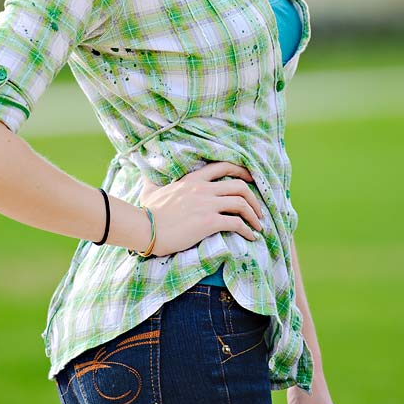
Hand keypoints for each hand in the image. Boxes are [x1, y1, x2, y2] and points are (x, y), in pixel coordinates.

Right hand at [137, 161, 263, 256]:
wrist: (144, 228)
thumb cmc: (147, 211)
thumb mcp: (151, 190)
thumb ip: (153, 181)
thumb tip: (145, 175)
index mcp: (192, 179)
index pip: (223, 166)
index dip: (242, 172)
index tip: (252, 180)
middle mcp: (203, 189)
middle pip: (239, 186)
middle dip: (254, 199)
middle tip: (259, 211)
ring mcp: (206, 204)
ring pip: (241, 203)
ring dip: (254, 215)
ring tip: (258, 226)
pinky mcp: (208, 222)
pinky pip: (236, 223)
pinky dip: (247, 230)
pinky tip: (250, 237)